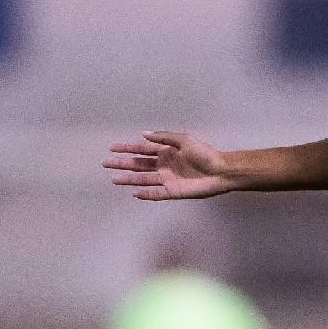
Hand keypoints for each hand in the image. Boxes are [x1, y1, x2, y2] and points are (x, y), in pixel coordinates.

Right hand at [103, 131, 230, 200]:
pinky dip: (146, 194)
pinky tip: (135, 193)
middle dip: (122, 164)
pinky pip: (157, 194)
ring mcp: (168, 179)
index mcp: (167, 151)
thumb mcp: (184, 140)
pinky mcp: (174, 191)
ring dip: (129, 179)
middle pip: (139, 165)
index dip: (128, 148)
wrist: (221, 171)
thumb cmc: (205, 154)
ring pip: (144, 179)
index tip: (112, 148)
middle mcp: (165, 165)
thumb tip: (144, 134)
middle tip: (106, 164)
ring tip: (114, 179)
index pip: (143, 149)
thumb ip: (163, 137)